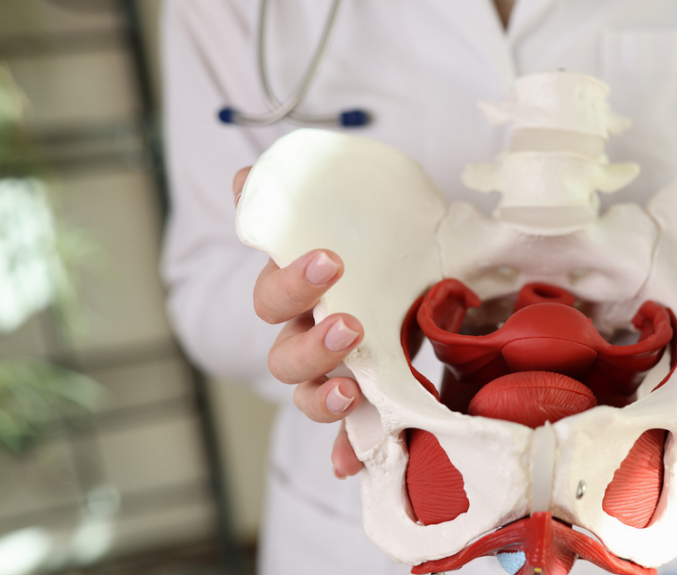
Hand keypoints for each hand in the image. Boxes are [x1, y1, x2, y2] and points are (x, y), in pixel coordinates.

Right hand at [234, 167, 366, 478]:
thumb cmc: (371, 248)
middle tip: (350, 326)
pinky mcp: (361, 400)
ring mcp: (330, 373)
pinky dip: (346, 451)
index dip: (293, 282)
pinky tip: (350, 464)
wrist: (408, 276)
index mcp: (299, 295)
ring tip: (352, 388)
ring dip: (323, 397)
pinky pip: (346, 435)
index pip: (275, 295)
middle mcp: (304, 338)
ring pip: (307, 397)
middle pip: (284, 356)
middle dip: (313, 344)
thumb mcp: (349, 218)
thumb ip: (298, 200)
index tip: (331, 260)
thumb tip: (243, 177)